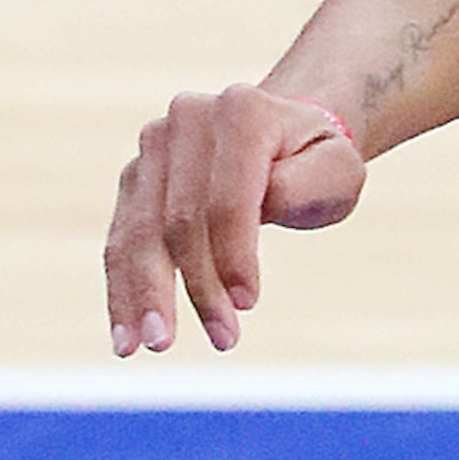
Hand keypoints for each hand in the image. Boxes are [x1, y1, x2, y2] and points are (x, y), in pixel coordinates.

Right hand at [105, 85, 364, 354]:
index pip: (228, 196)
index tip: (248, 306)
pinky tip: (125, 335)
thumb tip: (263, 206)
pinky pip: (121, 239)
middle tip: (219, 340)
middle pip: (177, 218)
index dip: (234, 253)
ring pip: (139, 232)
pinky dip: (122, 289)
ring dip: (143, 294)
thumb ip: (305, 184)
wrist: (286, 135)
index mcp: (240, 112)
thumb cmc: (318, 162)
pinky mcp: (136, 179)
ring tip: (147, 347)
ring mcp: (152, 148)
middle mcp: (185, 120)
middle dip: (195, 285)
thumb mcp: (337, 171)